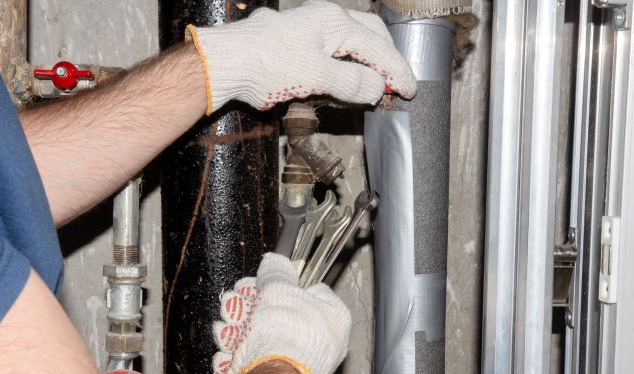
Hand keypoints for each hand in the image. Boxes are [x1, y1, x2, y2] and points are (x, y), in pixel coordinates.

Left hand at [186, 0, 416, 113]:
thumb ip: (352, 83)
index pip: (378, 48)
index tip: (410, 91)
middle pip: (370, 37)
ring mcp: (309, 29)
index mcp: (335, 22)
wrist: (227, 64)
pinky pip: (332, 51)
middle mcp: (324, 19)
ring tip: (376, 86)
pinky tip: (346, 80)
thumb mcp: (317, 77)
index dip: (397, 72)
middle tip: (397, 86)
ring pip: (351, 44)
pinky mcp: (296, 44)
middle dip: (386, 61)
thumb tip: (378, 89)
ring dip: (367, 64)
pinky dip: (346, 66)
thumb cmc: (266, 65)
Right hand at [212, 253, 350, 373]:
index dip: (280, 284)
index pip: (308, 290)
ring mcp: (297, 362)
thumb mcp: (279, 290)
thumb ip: (276, 272)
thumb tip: (275, 261)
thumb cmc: (286, 336)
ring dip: (238, 329)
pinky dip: (237, 353)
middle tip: (235, 305)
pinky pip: (254, 358)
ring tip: (227, 328)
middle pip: (278, 312)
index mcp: (332, 316)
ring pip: (260, 335)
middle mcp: (319, 341)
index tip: (261, 283)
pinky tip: (228, 350)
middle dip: (249, 308)